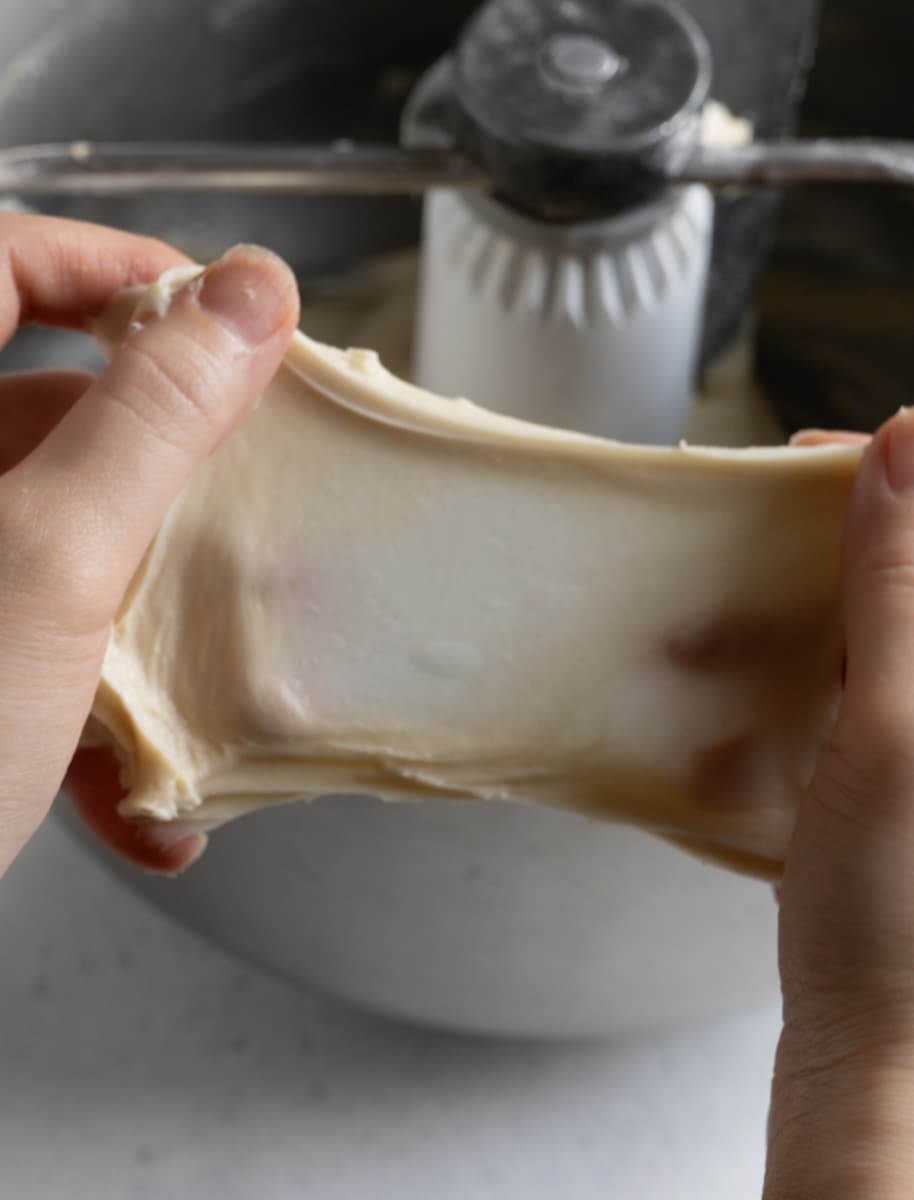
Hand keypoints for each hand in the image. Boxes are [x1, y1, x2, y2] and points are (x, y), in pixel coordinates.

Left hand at [0, 214, 298, 878]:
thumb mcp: (51, 564)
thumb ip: (152, 418)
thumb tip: (245, 299)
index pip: (1, 262)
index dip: (118, 267)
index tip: (222, 315)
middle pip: (47, 414)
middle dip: (160, 479)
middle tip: (241, 506)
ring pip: (56, 546)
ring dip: (136, 622)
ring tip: (196, 676)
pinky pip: (34, 641)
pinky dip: (89, 709)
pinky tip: (128, 792)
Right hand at [764, 416, 913, 1196]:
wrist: (871, 1027)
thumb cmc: (891, 906)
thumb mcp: (891, 725)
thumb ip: (899, 589)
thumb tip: (902, 450)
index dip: (892, 470)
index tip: (807, 462)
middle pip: (900, 563)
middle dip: (828, 534)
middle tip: (756, 529)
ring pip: (869, 608)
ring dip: (797, 596)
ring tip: (727, 617)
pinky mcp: (894, 747)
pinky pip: (845, 665)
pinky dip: (793, 655)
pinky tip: (738, 672)